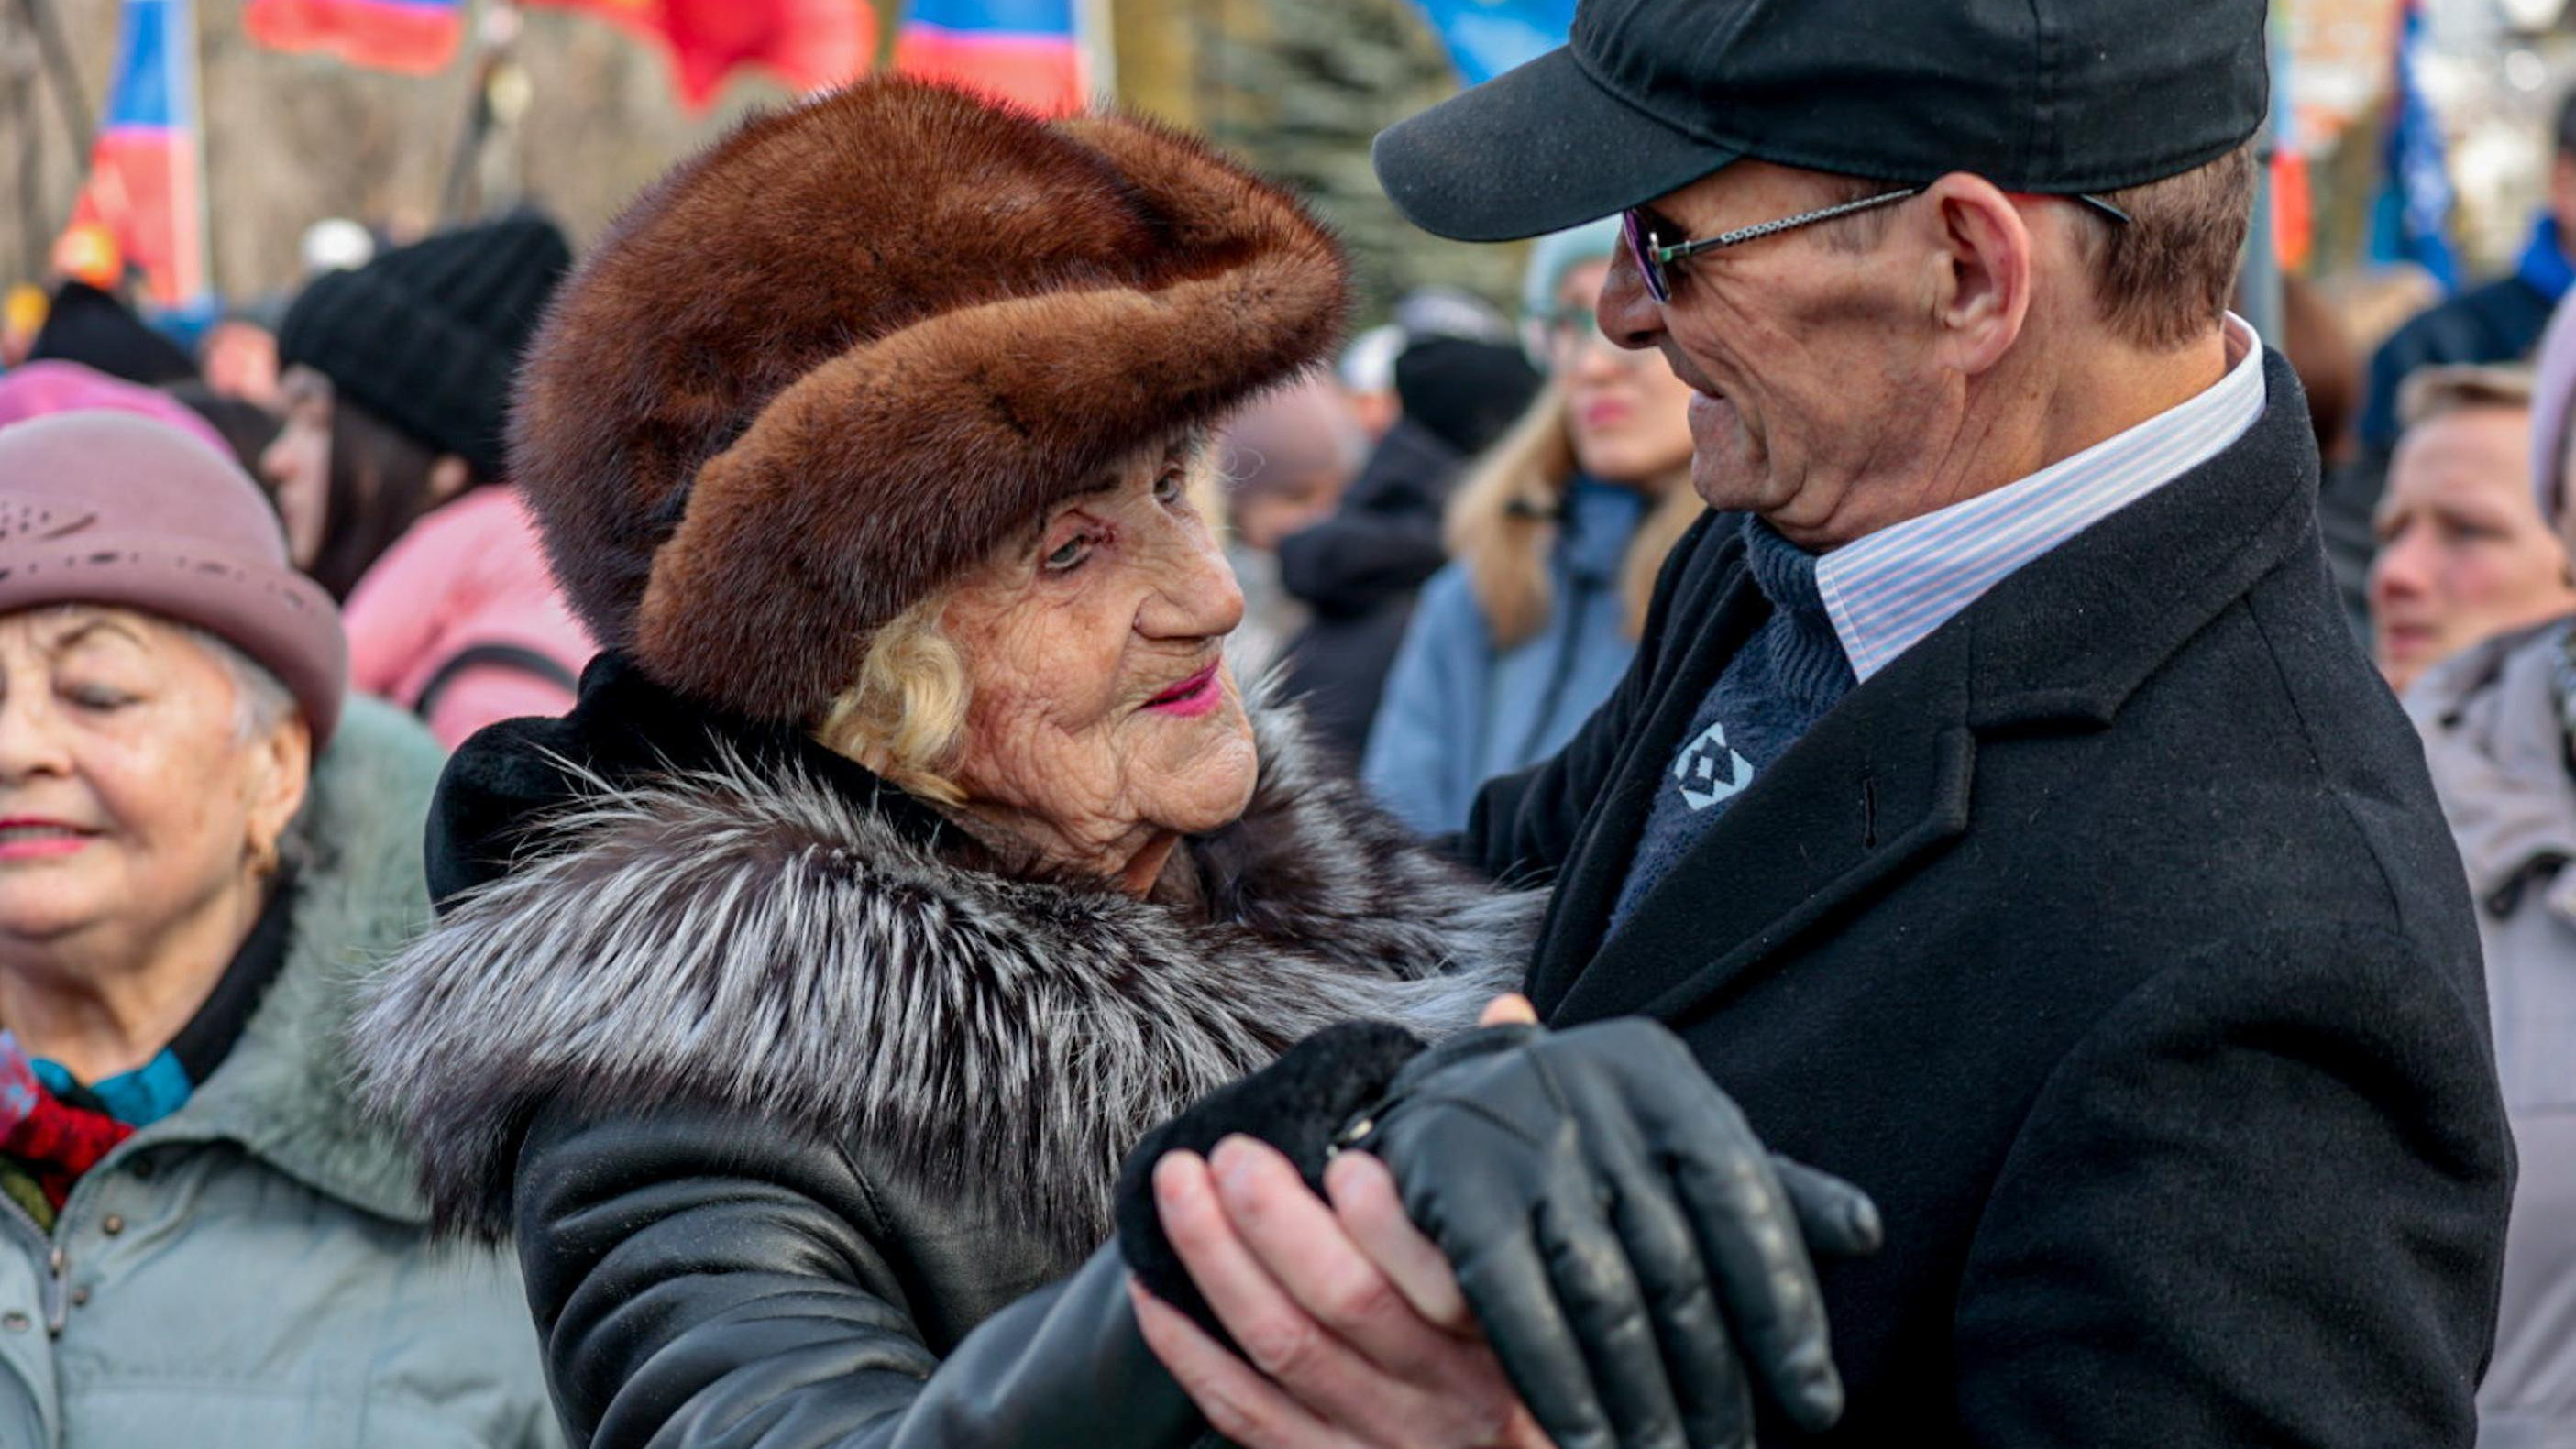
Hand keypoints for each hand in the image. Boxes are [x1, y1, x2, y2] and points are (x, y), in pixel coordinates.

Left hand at [1134, 1134, 1549, 1448]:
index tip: (1347, 1161)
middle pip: (1345, 1303)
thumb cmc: (1552, 1340)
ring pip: (1284, 1348)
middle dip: (1275, 1223)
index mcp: (1504, 1330)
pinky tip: (1152, 1292)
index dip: (1387, 1222)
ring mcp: (1383, 1440)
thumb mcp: (1566, 1252)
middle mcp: (1444, 1394)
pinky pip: (1244, 1416)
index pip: (1443, 1277)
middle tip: (1230, 1154)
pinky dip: (1189, 1353)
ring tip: (1177, 1186)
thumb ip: (1522, 1134)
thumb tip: (1502, 1013)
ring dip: (1218, 1264)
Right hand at [1356, 1016, 1882, 1448]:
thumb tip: (1866, 1233)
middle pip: (1677, 1264)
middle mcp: (1593, 1092)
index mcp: (1661, 1076)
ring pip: (1604, 1296)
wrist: (1443, 1097)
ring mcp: (1518, 1137)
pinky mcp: (1455, 1187)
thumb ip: (1768, 1190)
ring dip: (1642, 1403)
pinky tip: (1588, 1445)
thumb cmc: (1590, 1137)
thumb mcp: (1674, 1142)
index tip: (1817, 1405)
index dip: (1785, 1309)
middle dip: (1714, 1381)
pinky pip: (1518, 1307)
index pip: (1744, 1199)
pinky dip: (1559, 1387)